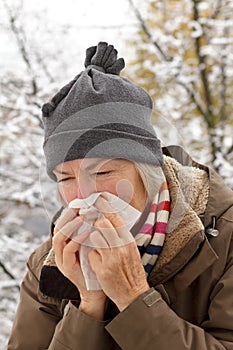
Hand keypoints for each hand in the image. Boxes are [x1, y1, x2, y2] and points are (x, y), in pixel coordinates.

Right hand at [52, 208, 106, 318]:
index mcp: (66, 245)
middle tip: (78, 206)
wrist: (98, 291)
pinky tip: (87, 232)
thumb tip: (99, 214)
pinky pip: (68, 251)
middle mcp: (61, 252)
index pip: (63, 225)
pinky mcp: (67, 268)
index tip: (79, 202)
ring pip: (59, 239)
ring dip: (70, 226)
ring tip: (82, 217)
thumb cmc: (98, 267)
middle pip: (57, 229)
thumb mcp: (94, 246)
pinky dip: (77, 240)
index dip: (69, 213)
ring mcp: (62, 260)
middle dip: (67, 216)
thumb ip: (92, 233)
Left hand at [89, 196, 149, 310]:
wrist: (134, 295)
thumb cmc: (131, 271)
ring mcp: (112, 257)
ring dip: (93, 240)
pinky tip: (99, 264)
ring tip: (99, 247)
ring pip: (95, 237)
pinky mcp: (103, 268)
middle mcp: (122, 246)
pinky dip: (93, 257)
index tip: (97, 198)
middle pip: (103, 224)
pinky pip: (92, 254)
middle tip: (93, 223)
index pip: (116, 218)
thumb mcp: (131, 250)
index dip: (105, 206)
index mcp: (129, 240)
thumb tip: (109, 221)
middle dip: (95, 223)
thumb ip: (121, 237)